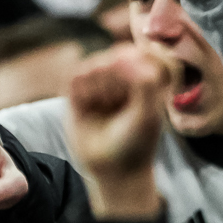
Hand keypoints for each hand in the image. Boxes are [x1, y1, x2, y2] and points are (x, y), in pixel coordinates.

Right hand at [65, 44, 168, 219]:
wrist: (113, 170)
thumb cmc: (136, 143)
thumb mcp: (148, 114)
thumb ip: (144, 83)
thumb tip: (125, 55)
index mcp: (147, 78)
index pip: (141, 52)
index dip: (136, 60)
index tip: (137, 83)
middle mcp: (124, 78)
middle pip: (116, 55)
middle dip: (117, 78)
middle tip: (118, 101)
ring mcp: (100, 85)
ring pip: (93, 64)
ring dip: (99, 85)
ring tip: (104, 105)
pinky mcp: (78, 94)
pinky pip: (74, 76)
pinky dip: (80, 88)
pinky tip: (87, 105)